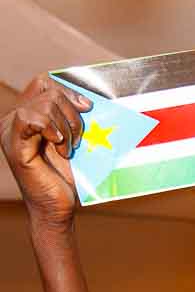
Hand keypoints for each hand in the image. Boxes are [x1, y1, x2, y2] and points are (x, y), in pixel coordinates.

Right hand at [0, 75, 90, 227]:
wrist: (59, 209)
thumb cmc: (66, 178)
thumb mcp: (72, 140)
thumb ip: (72, 117)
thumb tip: (87, 98)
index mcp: (27, 116)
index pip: (44, 83)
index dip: (68, 91)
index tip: (87, 108)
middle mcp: (13, 120)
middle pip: (47, 91)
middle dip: (72, 113)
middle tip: (78, 140)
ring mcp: (10, 131)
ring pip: (44, 105)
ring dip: (66, 126)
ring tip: (69, 148)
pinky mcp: (13, 145)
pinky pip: (29, 118)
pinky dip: (51, 128)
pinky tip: (60, 146)